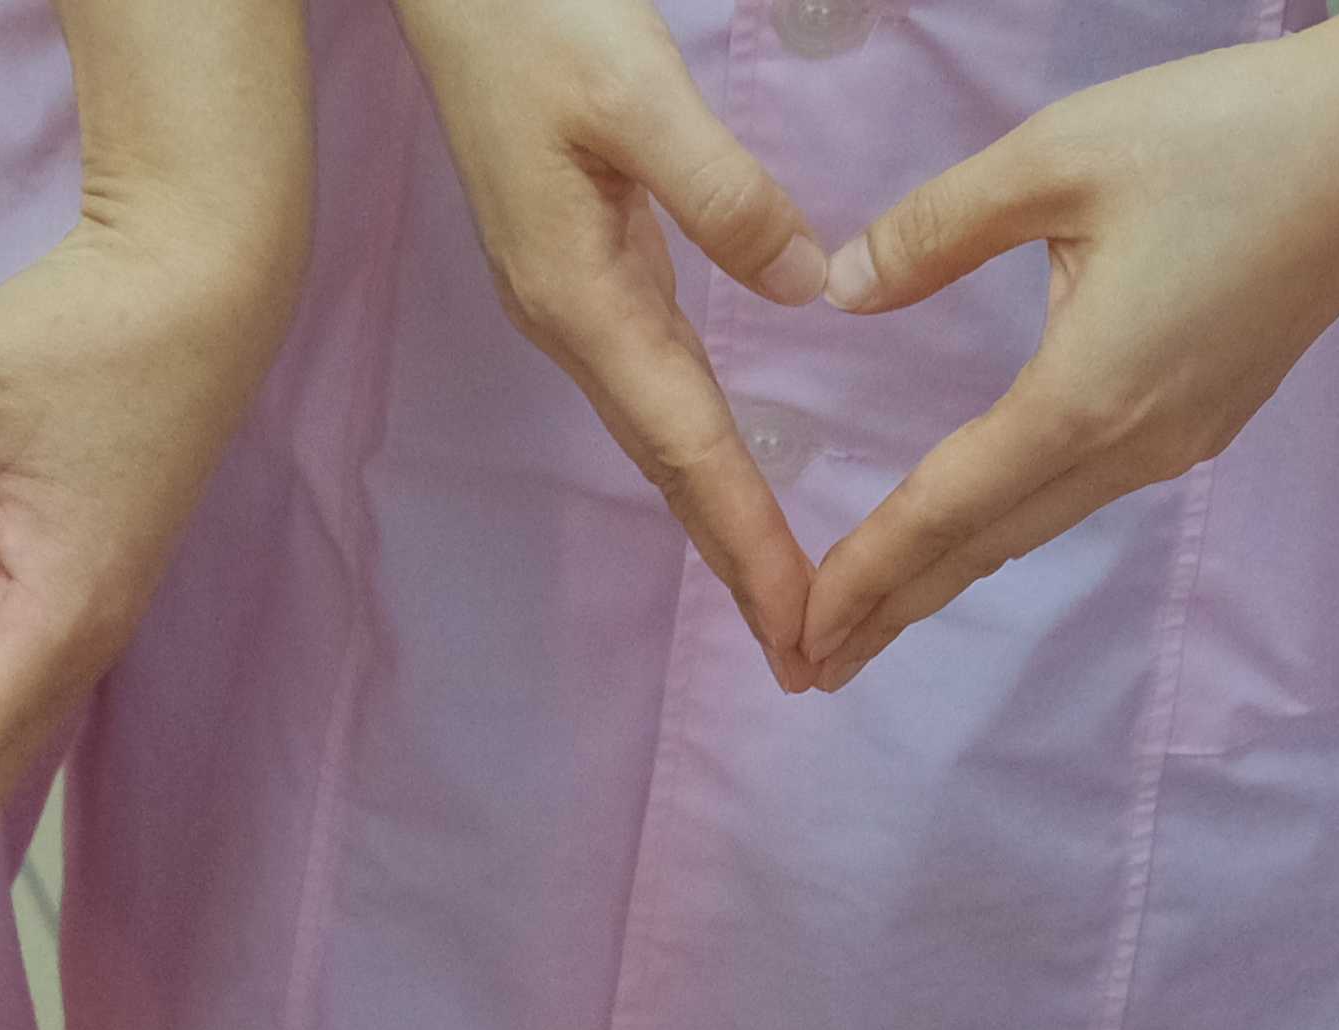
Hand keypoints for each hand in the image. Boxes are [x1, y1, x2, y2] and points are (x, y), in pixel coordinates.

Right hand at [386, 0, 837, 667]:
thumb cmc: (533, 19)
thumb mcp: (639, 91)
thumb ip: (722, 191)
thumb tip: (804, 285)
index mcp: (581, 296)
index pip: (685, 444)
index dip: (746, 540)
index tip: (799, 625)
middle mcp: (570, 320)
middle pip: (670, 467)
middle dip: (737, 564)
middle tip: (805, 656)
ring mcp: (569, 298)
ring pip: (661, 433)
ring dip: (719, 518)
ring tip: (780, 594)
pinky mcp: (578, 267)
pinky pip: (653, 385)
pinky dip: (698, 450)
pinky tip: (727, 478)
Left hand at [797, 0, 1338, 692]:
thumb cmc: (1225, 132)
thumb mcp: (1056, 156)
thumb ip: (938, 230)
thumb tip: (843, 291)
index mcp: (1088, 395)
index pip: (946, 509)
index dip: (867, 574)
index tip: (800, 631)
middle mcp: (1136, 444)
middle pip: (988, 546)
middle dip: (895, 608)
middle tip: (810, 667)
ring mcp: (1179, 440)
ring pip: (1037, 524)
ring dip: (951, 574)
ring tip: (876, 619)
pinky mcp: (1207, 415)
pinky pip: (1084, 491)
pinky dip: (1010, 524)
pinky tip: (977, 531)